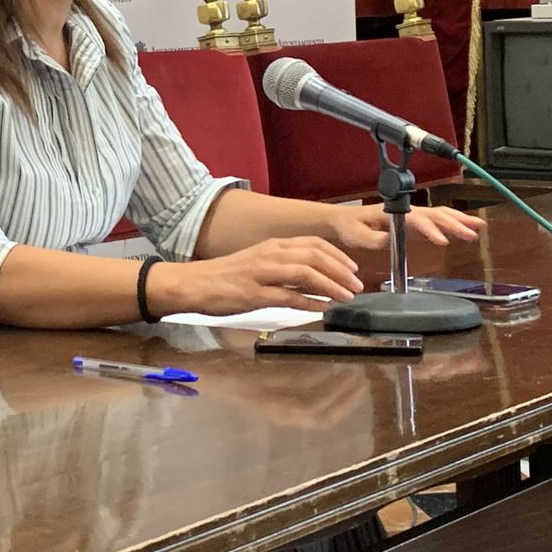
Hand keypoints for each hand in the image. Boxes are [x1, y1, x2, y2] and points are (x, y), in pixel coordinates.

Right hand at [148, 235, 362, 316]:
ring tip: (346, 296)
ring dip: (331, 285)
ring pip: (306, 273)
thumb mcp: (259, 262)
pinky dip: (310, 302)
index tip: (353, 268)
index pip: (314, 243)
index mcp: (272, 245)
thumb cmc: (227, 276)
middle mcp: (270, 254)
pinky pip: (289, 296)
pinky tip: (323, 308)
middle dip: (341, 270)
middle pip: (315, 256)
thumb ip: (285, 266)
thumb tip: (314, 277)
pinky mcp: (255, 294)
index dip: (338, 255)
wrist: (194, 284)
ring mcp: (263, 274)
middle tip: (357, 285)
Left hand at [328, 203, 484, 250]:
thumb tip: (390, 241)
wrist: (342, 220)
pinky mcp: (414, 223)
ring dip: (459, 220)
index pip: (416, 221)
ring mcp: (411, 216)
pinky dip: (454, 222)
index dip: (430, 230)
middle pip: (435, 215)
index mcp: (392, 213)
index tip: (442, 241)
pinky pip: (438, 219)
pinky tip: (467, 228)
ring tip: (478, 227)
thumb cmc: (349, 226)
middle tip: (471, 234)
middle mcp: (405, 211)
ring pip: (440, 214)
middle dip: (454, 224)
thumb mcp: (356, 235)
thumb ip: (373, 239)